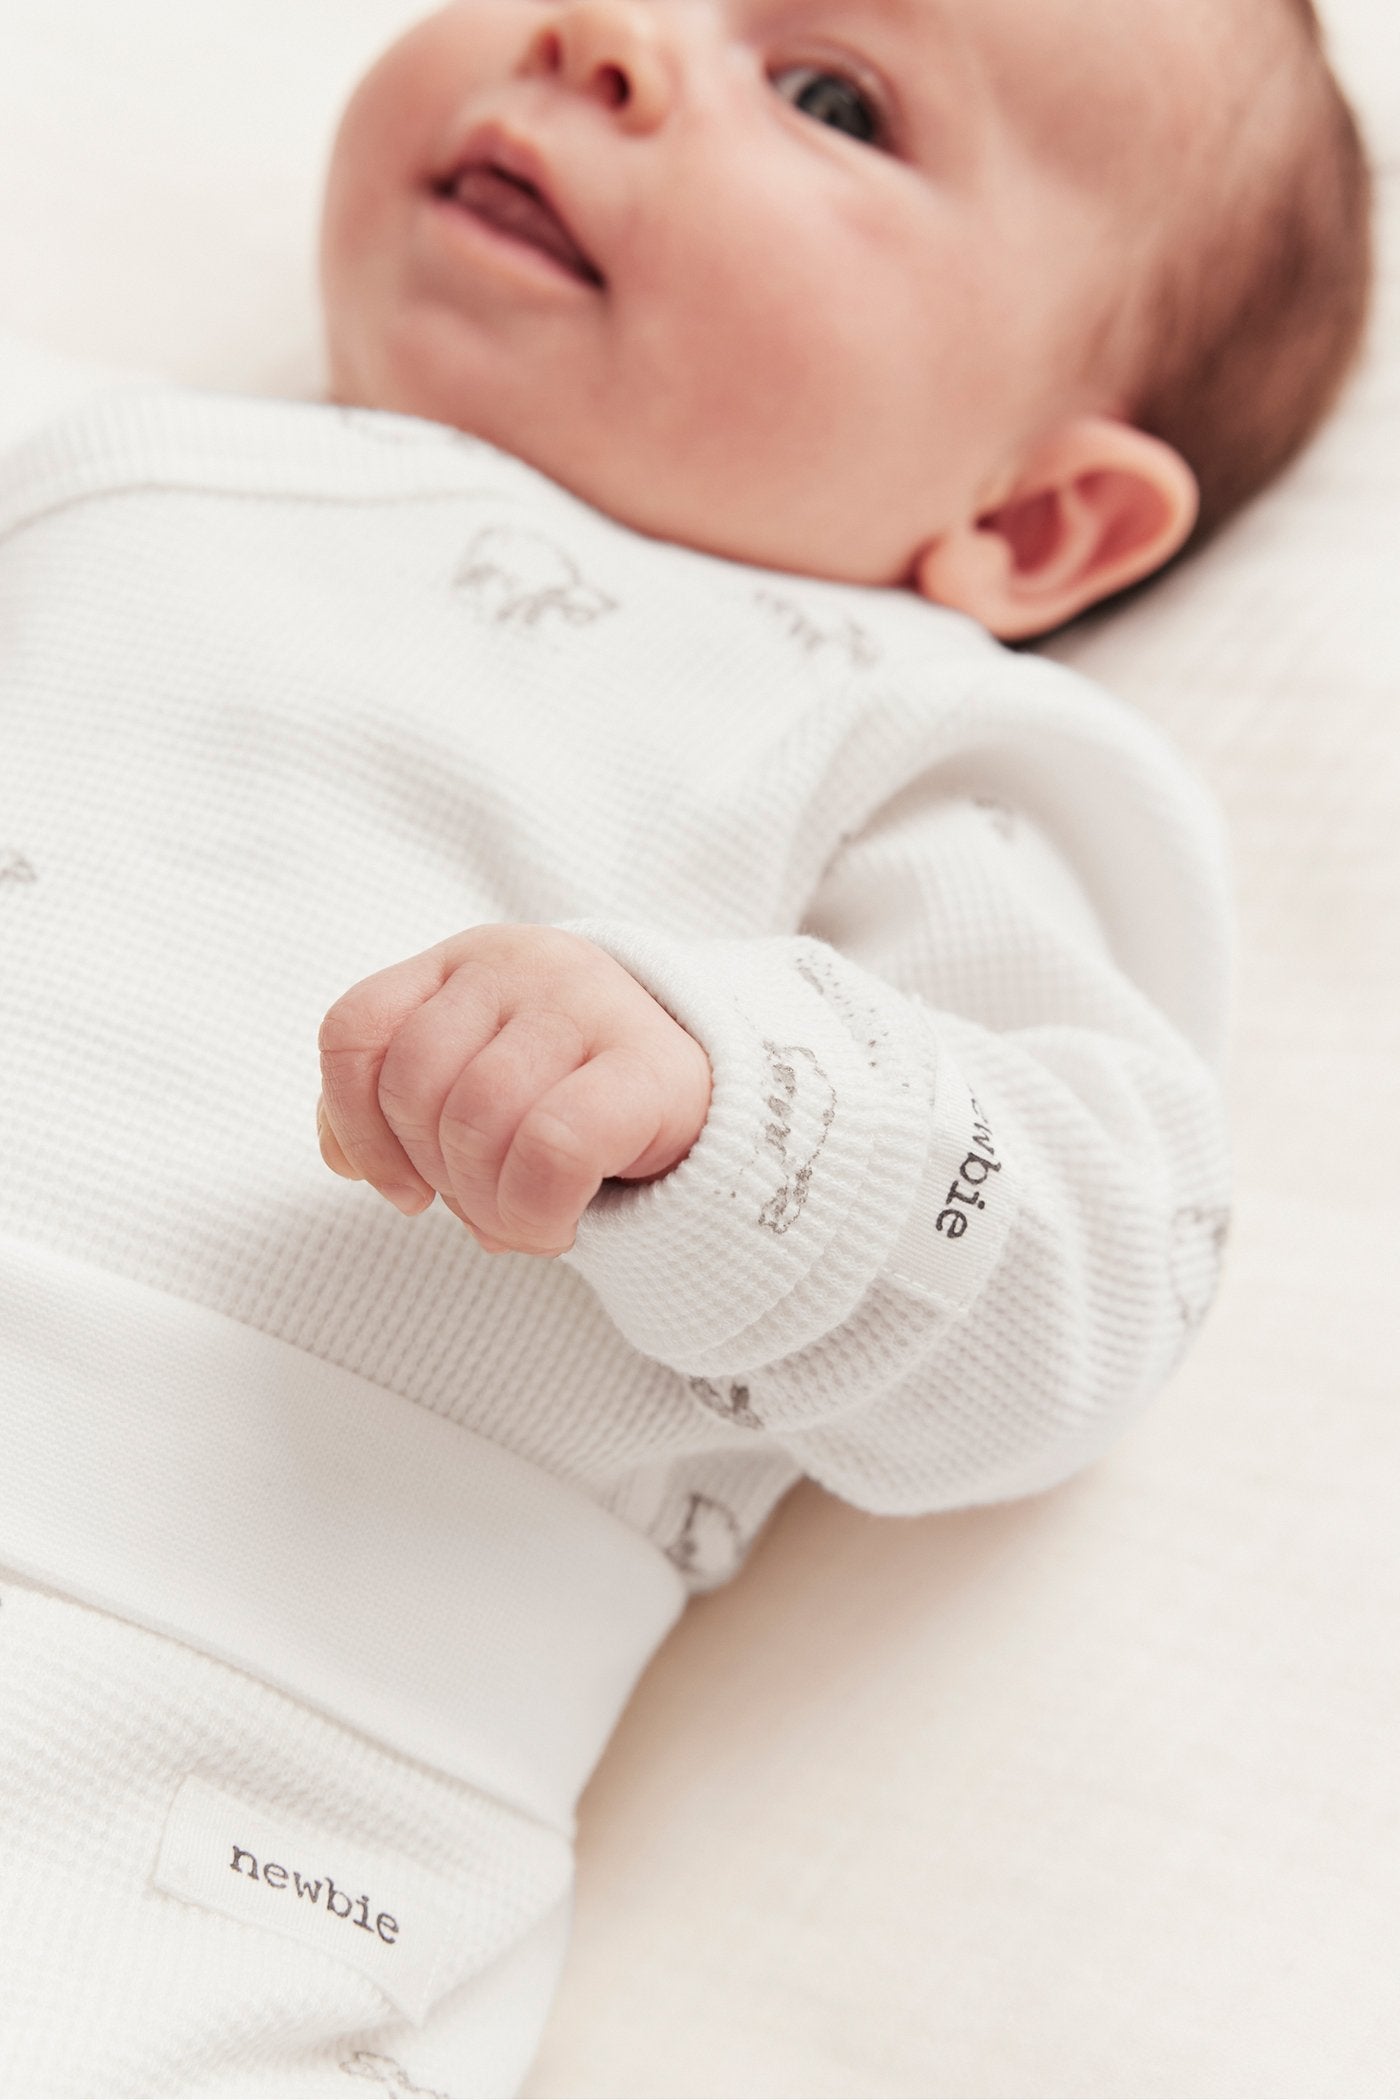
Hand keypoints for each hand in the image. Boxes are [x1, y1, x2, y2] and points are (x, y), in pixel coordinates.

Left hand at [316, 925, 711, 1255]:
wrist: (716, 1102)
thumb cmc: (573, 1101)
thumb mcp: (476, 1083)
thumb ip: (395, 1109)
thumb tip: (344, 1160)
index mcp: (464, 963)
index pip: (357, 1029)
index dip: (355, 1123)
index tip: (399, 1190)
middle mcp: (521, 965)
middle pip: (415, 1083)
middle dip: (436, 1174)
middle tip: (483, 1207)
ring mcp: (587, 1003)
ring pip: (478, 1117)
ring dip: (488, 1202)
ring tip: (522, 1220)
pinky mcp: (647, 1065)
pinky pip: (552, 1147)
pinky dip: (535, 1211)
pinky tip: (556, 1227)